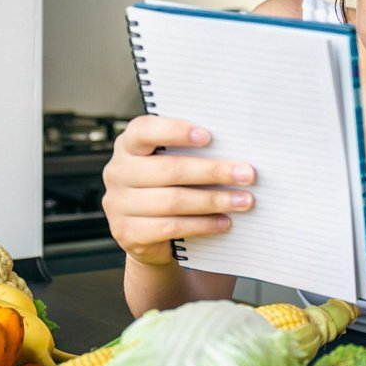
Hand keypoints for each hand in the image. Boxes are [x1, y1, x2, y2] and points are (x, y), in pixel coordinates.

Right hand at [101, 115, 255, 265]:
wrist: (149, 234)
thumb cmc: (168, 186)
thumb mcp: (172, 162)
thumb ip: (191, 152)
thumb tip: (235, 149)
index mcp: (128, 145)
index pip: (144, 131)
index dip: (175, 131)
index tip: (208, 136)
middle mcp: (118, 172)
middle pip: (169, 170)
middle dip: (213, 172)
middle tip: (247, 174)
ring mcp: (119, 204)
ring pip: (172, 201)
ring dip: (213, 200)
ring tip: (243, 200)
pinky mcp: (127, 233)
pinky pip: (170, 227)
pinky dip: (202, 225)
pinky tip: (223, 222)